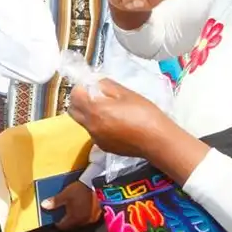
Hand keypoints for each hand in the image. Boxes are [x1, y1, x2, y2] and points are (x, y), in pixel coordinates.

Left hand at [40, 180, 99, 230]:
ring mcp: (91, 219)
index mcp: (73, 219)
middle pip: (72, 226)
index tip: (55, 219)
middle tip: (63, 214)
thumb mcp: (65, 195)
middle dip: (67, 221)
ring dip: (75, 218)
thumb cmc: (79, 191)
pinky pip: (87, 218)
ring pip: (80, 222)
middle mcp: (82, 222)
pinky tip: (82, 209)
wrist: (97, 185)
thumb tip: (43, 206)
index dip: (57, 223)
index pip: (62, 226)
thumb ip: (54, 202)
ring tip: (72, 211)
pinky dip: (83, 215)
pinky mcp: (97, 215)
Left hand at [67, 79, 208, 184]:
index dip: (81, 88)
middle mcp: (90, 126)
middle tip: (94, 96)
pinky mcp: (104, 147)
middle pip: (73, 111)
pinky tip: (116, 124)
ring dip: (89, 114)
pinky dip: (99, 126)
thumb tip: (96, 84)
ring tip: (109, 111)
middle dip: (79, 101)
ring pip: (84, 122)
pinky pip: (94, 133)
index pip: (74, 96)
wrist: (158, 140)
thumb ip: (106, 86)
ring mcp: (96, 139)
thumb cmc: (144, 114)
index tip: (91, 86)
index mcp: (95, 111)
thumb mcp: (126, 93)